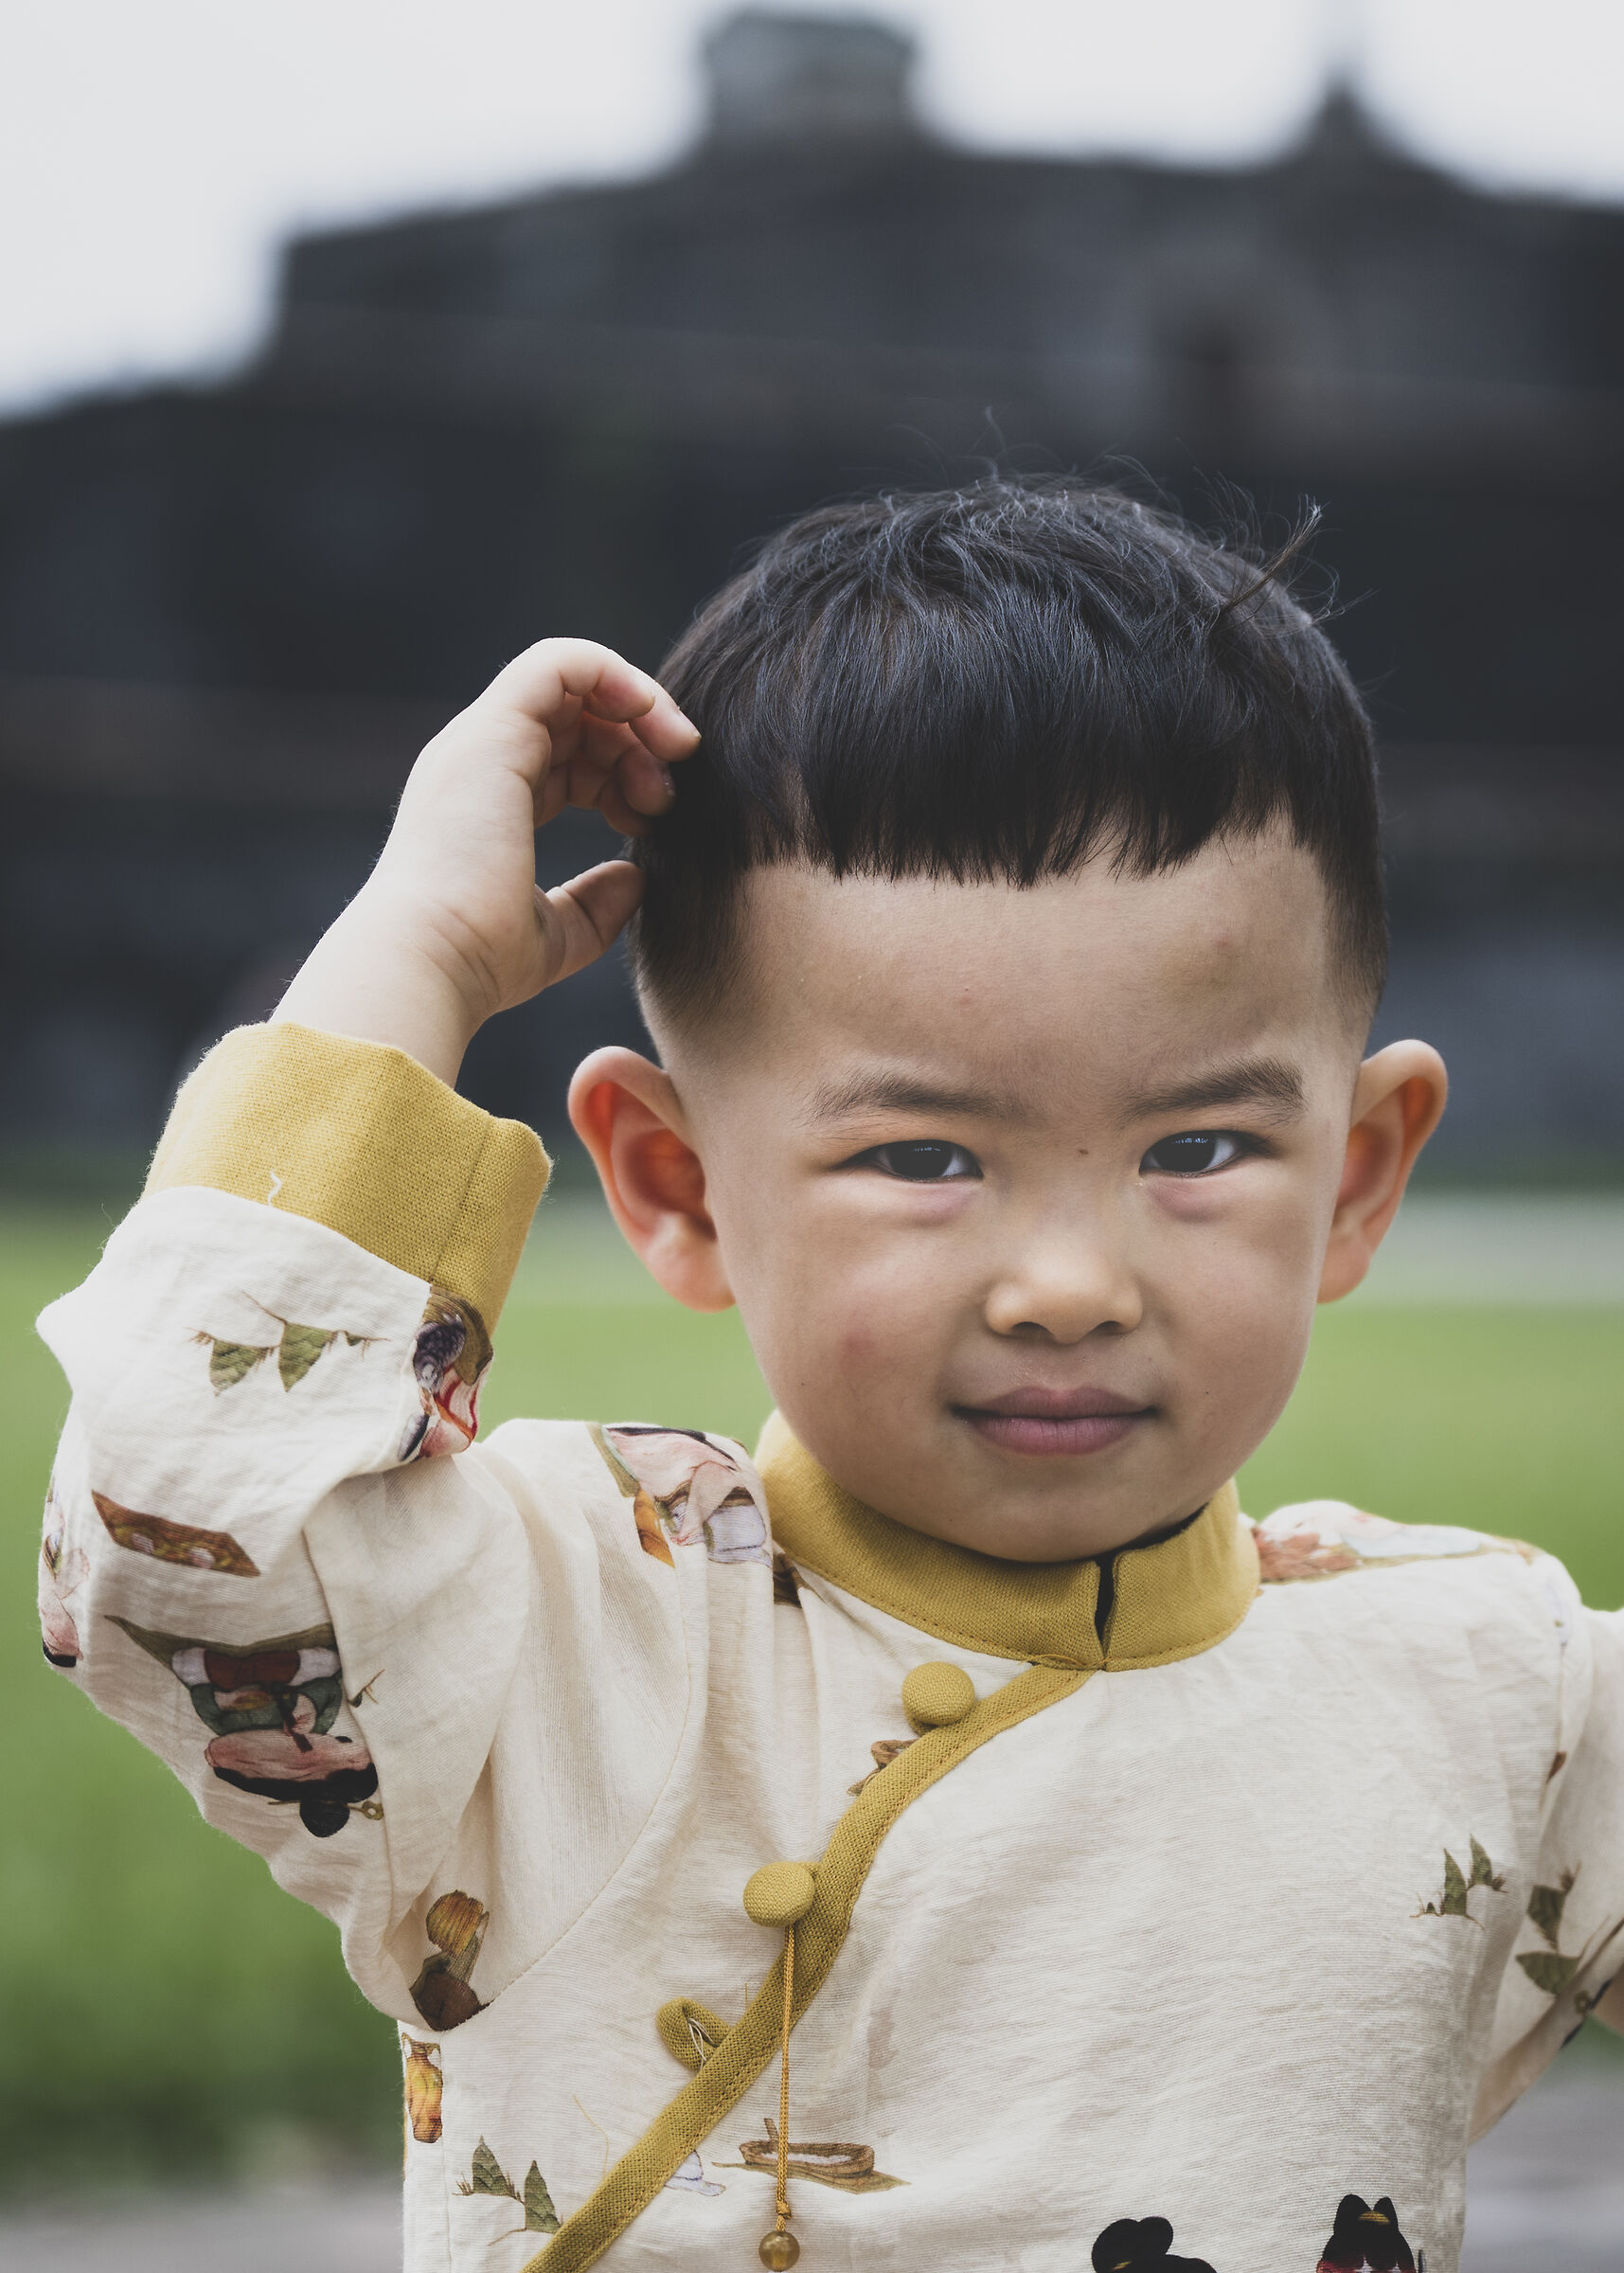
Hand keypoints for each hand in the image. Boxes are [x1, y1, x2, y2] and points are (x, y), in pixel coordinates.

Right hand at [274, 640, 697, 1082]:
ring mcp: (483, 740)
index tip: (652, 819)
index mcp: (489, 800)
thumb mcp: (557, 935)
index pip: (566, 756)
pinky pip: (563, 662)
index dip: (620, 774)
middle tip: (667, 798)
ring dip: (638, 711)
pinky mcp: (495, 730)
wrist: (433, 959)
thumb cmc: (481, 959)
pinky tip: (651, 720)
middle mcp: (481, 761)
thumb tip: (635, 879)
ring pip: (574, 681)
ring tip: (671, 762)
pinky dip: (617, 675)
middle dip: (637, 743)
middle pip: (576, 716)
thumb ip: (595, 905)